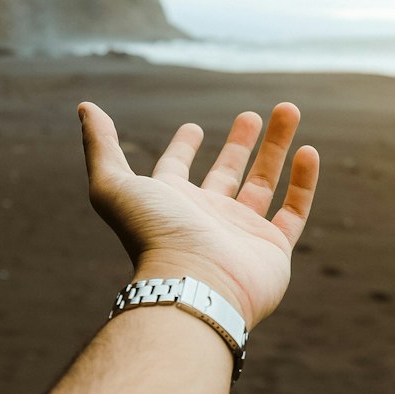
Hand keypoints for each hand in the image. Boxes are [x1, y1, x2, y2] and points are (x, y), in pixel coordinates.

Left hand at [79, 101, 319, 327]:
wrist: (195, 286)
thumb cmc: (153, 235)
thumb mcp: (113, 185)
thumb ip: (100, 146)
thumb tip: (85, 107)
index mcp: (171, 204)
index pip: (177, 170)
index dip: (182, 148)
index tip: (193, 128)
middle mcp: (206, 218)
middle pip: (227, 172)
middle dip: (240, 142)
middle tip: (252, 114)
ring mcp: (242, 234)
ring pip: (264, 183)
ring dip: (277, 147)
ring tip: (288, 109)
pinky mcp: (273, 250)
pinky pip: (294, 211)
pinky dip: (304, 182)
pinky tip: (309, 151)